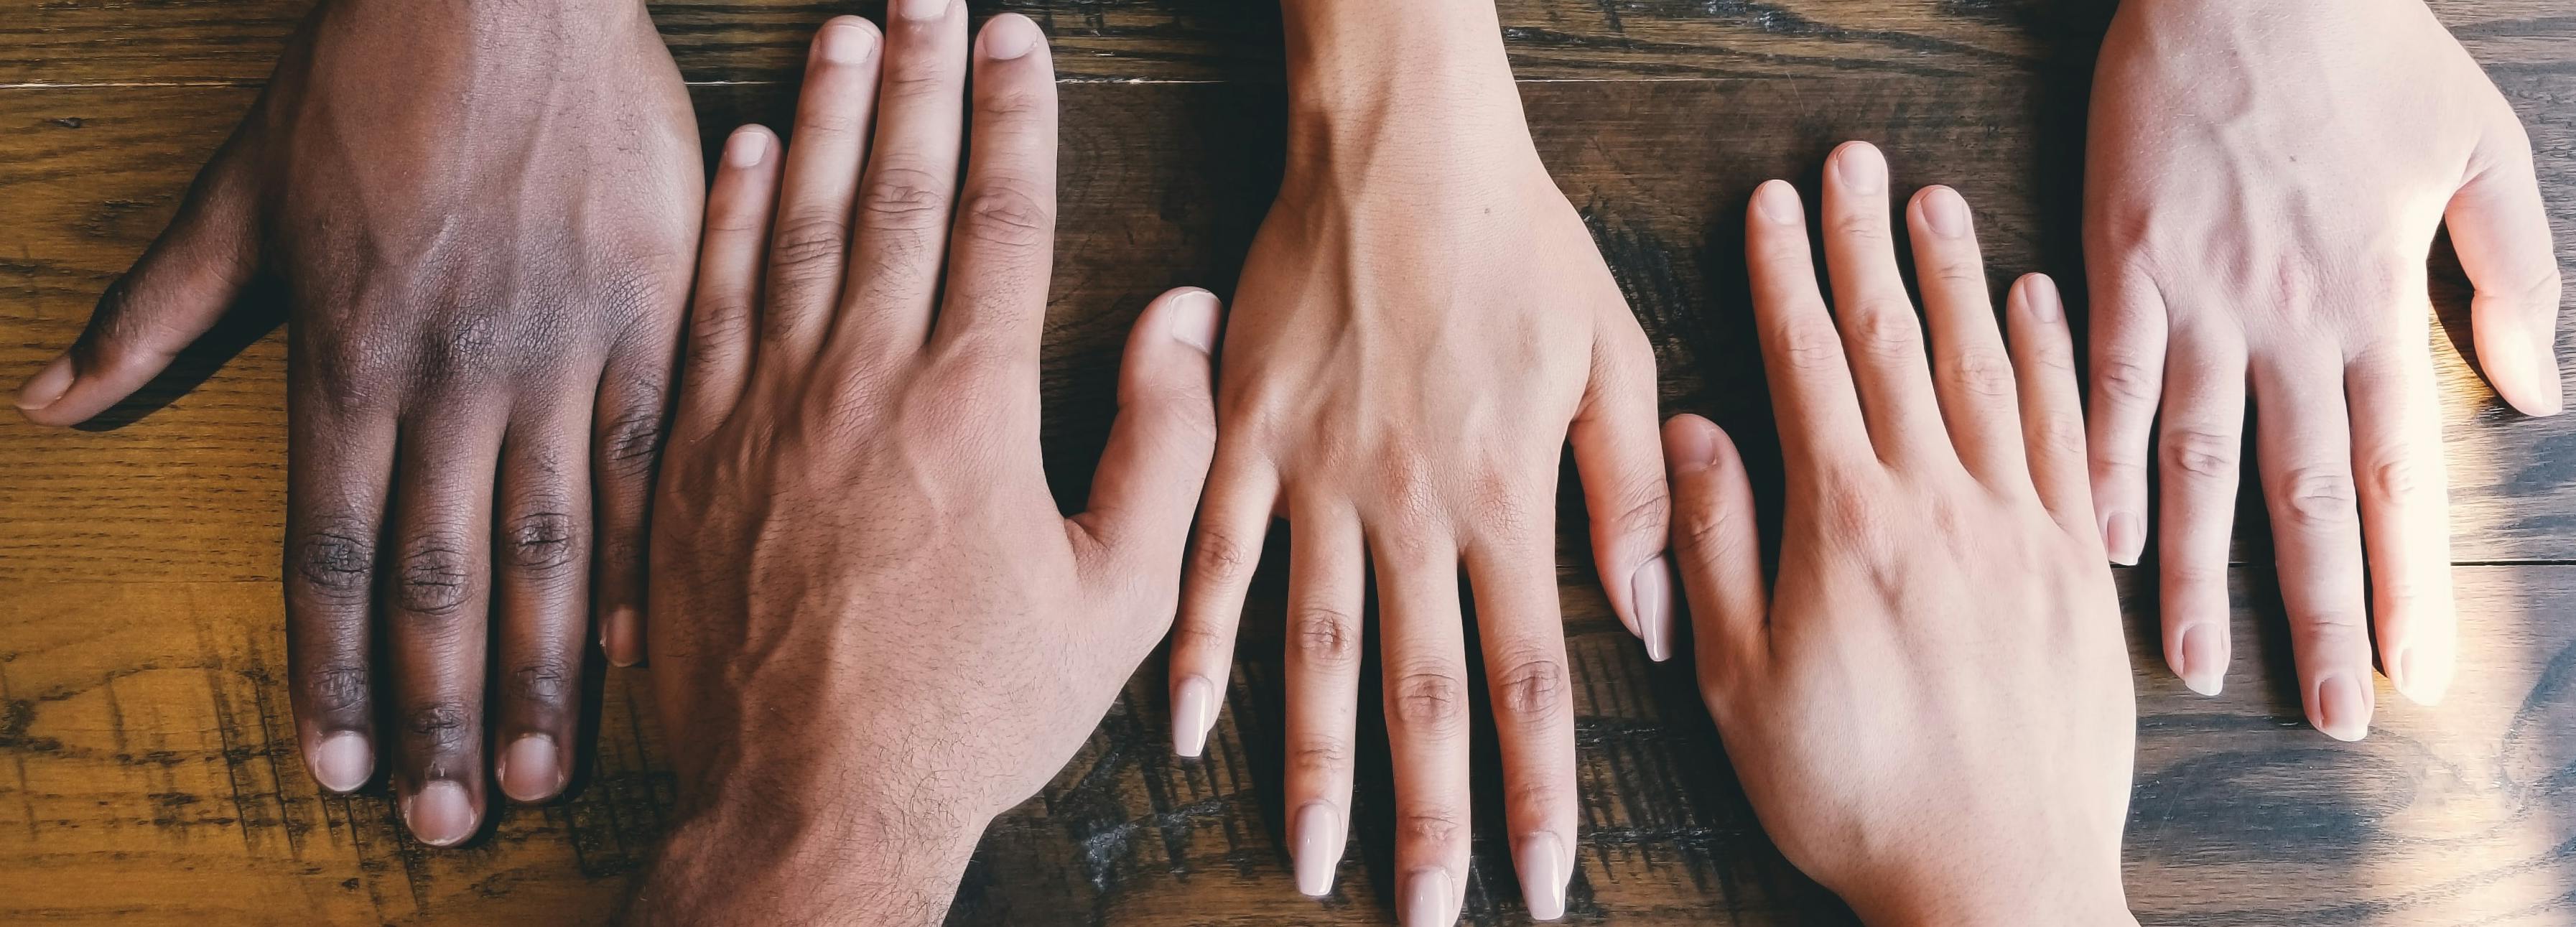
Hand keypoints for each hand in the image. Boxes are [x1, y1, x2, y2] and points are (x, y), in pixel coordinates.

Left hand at [13, 1, 701, 838]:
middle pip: (440, 576)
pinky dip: (649, 557)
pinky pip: (653, 459)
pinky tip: (645, 644)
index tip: (335, 767)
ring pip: (552, 541)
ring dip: (540, 669)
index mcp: (349, 353)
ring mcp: (560, 350)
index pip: (332, 550)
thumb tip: (54, 401)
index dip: (331, 672)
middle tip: (446, 819)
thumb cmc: (369, 75)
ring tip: (539, 768)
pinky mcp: (649, 315)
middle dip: (434, 711)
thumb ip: (160, 307)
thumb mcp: (241, 187)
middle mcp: (454, 374)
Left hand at [625, 10, 1219, 924]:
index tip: (1020, 38)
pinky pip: (710, 302)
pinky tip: (749, 152)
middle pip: (893, 193)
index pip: (998, 219)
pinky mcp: (690, 453)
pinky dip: (729, 218)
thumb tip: (1181, 318)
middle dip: (918, 80)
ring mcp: (763, 412)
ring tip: (844, 33)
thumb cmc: (971, 713)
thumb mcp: (1117, 600)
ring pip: (795, 226)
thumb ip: (1164, 447)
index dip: (1014, 115)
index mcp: (971, 409)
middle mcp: (860, 384)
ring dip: (824, 118)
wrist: (810, 802)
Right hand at [1160, 2, 1668, 919]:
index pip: (1531, 679)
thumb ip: (1632, 496)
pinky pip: (1214, 560)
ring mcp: (1317, 477)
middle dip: (1430, 817)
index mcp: (1506, 495)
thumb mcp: (1615, 353)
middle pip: (1421, 692)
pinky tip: (1186, 731)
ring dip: (1315, 767)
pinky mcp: (1245, 438)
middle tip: (1429, 915)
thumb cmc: (1519, 241)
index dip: (1538, 793)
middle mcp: (1410, 507)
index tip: (1542, 883)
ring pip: (1314, 651)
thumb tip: (1650, 625)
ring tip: (1314, 863)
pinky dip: (1199, 648)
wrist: (1398, 142)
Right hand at [1674, 147, 2136, 925]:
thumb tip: (1691, 432)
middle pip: (1897, 346)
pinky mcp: (2077, 570)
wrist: (1999, 882)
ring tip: (1937, 205)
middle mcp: (1941, 507)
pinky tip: (2038, 307)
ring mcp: (2021, 532)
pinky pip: (2070, 436)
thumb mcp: (1738, 683)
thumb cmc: (1854, 797)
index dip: (1785, 276)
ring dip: (1958, 279)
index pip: (1808, 367)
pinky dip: (2053, 360)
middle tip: (1855, 166)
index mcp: (1846, 529)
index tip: (1772, 206)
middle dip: (1866, 246)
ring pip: (1987, 373)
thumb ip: (1712, 548)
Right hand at [2084, 0, 2562, 735]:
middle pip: (2301, 494)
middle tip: (2328, 714)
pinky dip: (2102, 464)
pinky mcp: (2122, 264)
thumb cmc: (2364, 52)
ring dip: (2198, 572)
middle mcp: (2287, 320)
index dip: (2409, 579)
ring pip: (2199, 459)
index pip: (2395, 470)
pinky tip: (2097, 540)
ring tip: (2193, 665)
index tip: (2417, 672)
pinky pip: (2108, 383)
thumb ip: (2515, 273)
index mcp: (2374, 301)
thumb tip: (2542, 389)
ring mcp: (2196, 298)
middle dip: (2320, 613)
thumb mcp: (2481, 149)